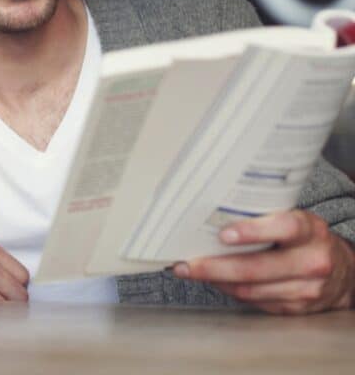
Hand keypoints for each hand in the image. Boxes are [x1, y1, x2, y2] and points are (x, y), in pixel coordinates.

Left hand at [173, 210, 354, 314]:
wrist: (342, 272)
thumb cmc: (305, 240)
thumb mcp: (294, 220)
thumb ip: (264, 218)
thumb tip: (211, 217)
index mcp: (310, 231)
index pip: (283, 227)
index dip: (252, 231)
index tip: (223, 234)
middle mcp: (312, 261)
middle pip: (257, 268)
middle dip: (215, 267)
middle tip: (186, 264)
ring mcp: (306, 289)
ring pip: (251, 289)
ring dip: (216, 281)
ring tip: (190, 271)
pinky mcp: (296, 308)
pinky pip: (255, 302)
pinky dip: (230, 291)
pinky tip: (215, 281)